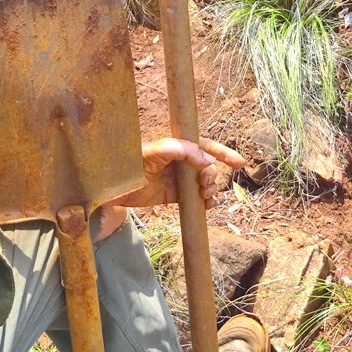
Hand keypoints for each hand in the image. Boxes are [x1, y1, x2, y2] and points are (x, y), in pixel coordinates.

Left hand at [94, 137, 244, 240]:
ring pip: (206, 182)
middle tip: (205, 185)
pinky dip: (206, 202)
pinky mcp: (175, 196)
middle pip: (209, 166)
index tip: (239, 164)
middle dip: (213, 175)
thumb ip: (177, 149)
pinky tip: (207, 205)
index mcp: (176, 146)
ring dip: (212, 189)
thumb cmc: (129, 165)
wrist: (112, 190)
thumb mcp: (152, 152)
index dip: (223, 153)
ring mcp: (179, 179)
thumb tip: (204, 158)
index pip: (204, 146)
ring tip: (206, 196)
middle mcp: (180, 161)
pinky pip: (197, 198)